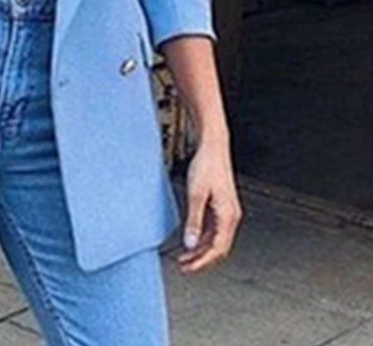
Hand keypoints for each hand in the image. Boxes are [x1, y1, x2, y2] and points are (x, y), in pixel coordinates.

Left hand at [178, 135, 242, 273]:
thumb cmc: (206, 166)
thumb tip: (190, 244)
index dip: (202, 261)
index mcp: (228, 216)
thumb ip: (193, 220)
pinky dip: (202, 238)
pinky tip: (191, 240)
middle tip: (185, 267)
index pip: (217, 248)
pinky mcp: (221, 207)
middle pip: (218, 248)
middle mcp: (231, 216)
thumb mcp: (196, 194)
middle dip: (202, 260)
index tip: (189, 268)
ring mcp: (227, 212)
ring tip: (185, 257)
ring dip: (201, 250)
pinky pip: (213, 229)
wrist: (213, 147)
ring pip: (216, 240)